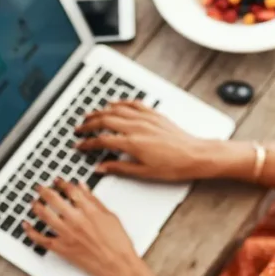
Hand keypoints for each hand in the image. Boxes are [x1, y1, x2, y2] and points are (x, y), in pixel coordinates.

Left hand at [24, 178, 148, 275]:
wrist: (118, 266)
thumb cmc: (118, 244)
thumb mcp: (110, 216)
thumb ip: (94, 201)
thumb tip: (83, 187)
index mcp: (89, 210)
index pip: (71, 190)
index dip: (62, 183)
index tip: (57, 181)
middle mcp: (76, 220)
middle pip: (54, 199)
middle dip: (45, 190)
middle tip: (40, 187)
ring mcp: (67, 234)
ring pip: (45, 215)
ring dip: (36, 206)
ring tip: (33, 202)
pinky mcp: (62, 248)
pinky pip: (41, 239)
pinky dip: (31, 232)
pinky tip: (26, 225)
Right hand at [76, 101, 217, 180]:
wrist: (195, 155)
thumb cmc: (174, 165)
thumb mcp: (144, 173)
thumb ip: (119, 168)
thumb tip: (102, 167)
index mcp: (132, 143)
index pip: (102, 140)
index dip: (87, 143)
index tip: (80, 145)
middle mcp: (137, 127)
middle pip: (105, 120)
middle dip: (89, 124)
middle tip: (79, 128)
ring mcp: (146, 118)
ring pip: (117, 109)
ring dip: (100, 111)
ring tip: (90, 115)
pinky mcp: (154, 115)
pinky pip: (133, 104)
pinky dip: (121, 102)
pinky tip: (114, 103)